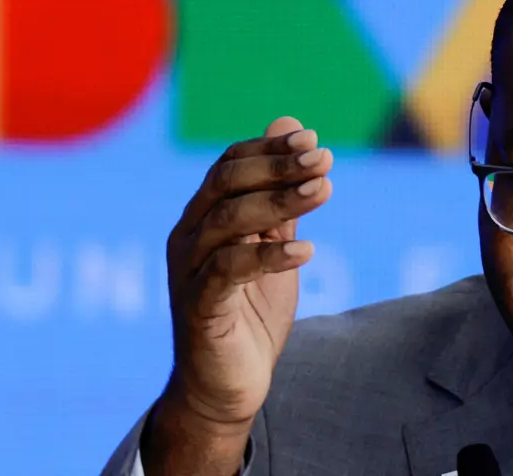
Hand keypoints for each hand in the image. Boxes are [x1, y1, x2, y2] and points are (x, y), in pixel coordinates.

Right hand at [160, 117, 332, 429]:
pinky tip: (307, 250)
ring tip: (324, 191)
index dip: (270, 148)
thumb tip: (292, 126)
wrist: (225, 387)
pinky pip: (229, 271)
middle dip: (277, 166)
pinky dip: (268, 255)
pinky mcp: (198, 308)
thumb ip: (282, 195)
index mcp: (203, 216)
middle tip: (323, 159)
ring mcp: (189, 271)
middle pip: (226, 183)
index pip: (230, 164)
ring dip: (279, 202)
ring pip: (227, 220)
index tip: (314, 140)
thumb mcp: (274, 246)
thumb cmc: (250, 314)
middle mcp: (188, 236)